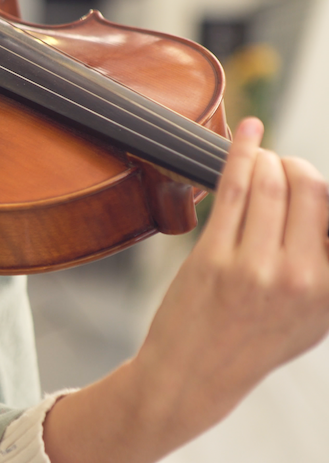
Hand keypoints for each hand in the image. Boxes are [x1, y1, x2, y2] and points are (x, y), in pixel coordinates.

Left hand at [134, 117, 328, 435]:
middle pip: (312, 187)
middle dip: (297, 166)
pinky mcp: (213, 256)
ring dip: (265, 160)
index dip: (326, 190)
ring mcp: (255, 266)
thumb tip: (326, 213)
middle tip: (284, 167)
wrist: (194, 376)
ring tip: (261, 161)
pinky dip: (241, 152)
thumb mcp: (313, 319)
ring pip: (270, 184)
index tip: (315, 185)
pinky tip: (246, 132)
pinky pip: (232, 189)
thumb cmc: (252, 343)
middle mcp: (301, 277)